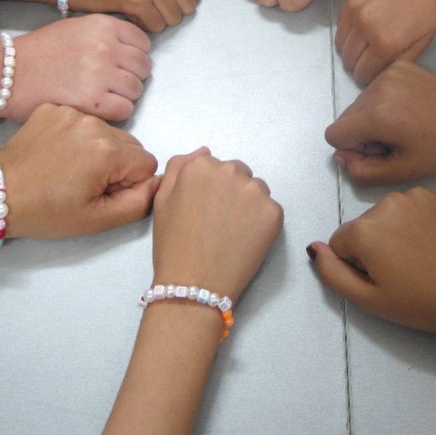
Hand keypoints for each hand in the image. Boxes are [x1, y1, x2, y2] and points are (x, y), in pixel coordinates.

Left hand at [1, 104, 159, 237]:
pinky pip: (82, 122)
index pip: (146, 163)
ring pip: (107, 132)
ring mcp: (72, 112)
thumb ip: (139, 202)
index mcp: (109, 151)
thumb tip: (156, 182)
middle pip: (129, 144)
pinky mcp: (54, 108)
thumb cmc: (47, 211)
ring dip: (98, 149)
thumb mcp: (98, 219)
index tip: (103, 192)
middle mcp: (94, 124)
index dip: (129, 183)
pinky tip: (57, 153)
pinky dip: (75, 137)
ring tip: (69, 168)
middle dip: (117, 164)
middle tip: (86, 183)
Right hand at [7, 14, 151, 120]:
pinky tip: (100, 108)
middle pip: (143, 67)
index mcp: (103, 25)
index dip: (134, 56)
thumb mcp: (75, 28)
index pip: (142, 42)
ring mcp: (100, 74)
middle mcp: (106, 47)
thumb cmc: (37, 53)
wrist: (6, 74)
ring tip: (103, 96)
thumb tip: (131, 50)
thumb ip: (105, 35)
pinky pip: (125, 109)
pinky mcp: (93, 101)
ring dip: (124, 96)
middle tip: (112, 83)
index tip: (122, 64)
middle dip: (131, 76)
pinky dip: (117, 112)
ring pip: (136, 89)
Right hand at [151, 149, 282, 300]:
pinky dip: (262, 222)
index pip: (215, 166)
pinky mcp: (273, 212)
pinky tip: (245, 240)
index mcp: (201, 165)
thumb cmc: (173, 244)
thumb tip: (204, 151)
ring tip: (232, 232)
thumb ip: (179, 166)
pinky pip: (270, 209)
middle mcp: (230, 171)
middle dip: (232, 192)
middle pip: (238, 174)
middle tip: (219, 222)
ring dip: (249, 204)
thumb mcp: (162, 199)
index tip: (205, 210)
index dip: (211, 189)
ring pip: (256, 189)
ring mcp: (255, 191)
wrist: (193, 284)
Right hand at [309, 188, 435, 336]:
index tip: (381, 278)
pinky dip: (418, 222)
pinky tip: (434, 243)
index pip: (340, 242)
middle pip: (364, 225)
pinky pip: (414, 207)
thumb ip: (332, 273)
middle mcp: (386, 202)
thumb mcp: (369, 300)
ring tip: (419, 257)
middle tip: (402, 271)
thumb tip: (314, 248)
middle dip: (375, 246)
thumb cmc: (420, 302)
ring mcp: (416, 195)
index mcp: (365, 228)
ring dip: (395, 232)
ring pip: (389, 214)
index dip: (356, 264)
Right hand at [325, 61, 435, 183]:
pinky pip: (375, 88)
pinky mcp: (398, 66)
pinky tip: (408, 109)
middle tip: (394, 140)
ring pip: (359, 103)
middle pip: (346, 117)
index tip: (379, 151)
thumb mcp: (403, 171)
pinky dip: (384, 101)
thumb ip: (363, 171)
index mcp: (376, 116)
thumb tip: (341, 157)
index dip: (352, 148)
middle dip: (362, 133)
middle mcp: (376, 89)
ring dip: (372, 117)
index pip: (334, 134)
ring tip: (403, 125)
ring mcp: (387, 74)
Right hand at [336, 0, 435, 83]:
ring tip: (367, 42)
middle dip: (359, 64)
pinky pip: (340, 23)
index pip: (363, 74)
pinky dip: (348, 29)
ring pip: (340, 42)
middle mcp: (364, 28)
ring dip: (351, 47)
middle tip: (373, 57)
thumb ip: (401, 60)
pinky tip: (364, 24)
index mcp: (386, 43)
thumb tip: (382, 73)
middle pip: (348, 60)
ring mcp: (354, 9)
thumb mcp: (425, 38)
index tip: (377, 71)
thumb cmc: (435, 0)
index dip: (370, 77)